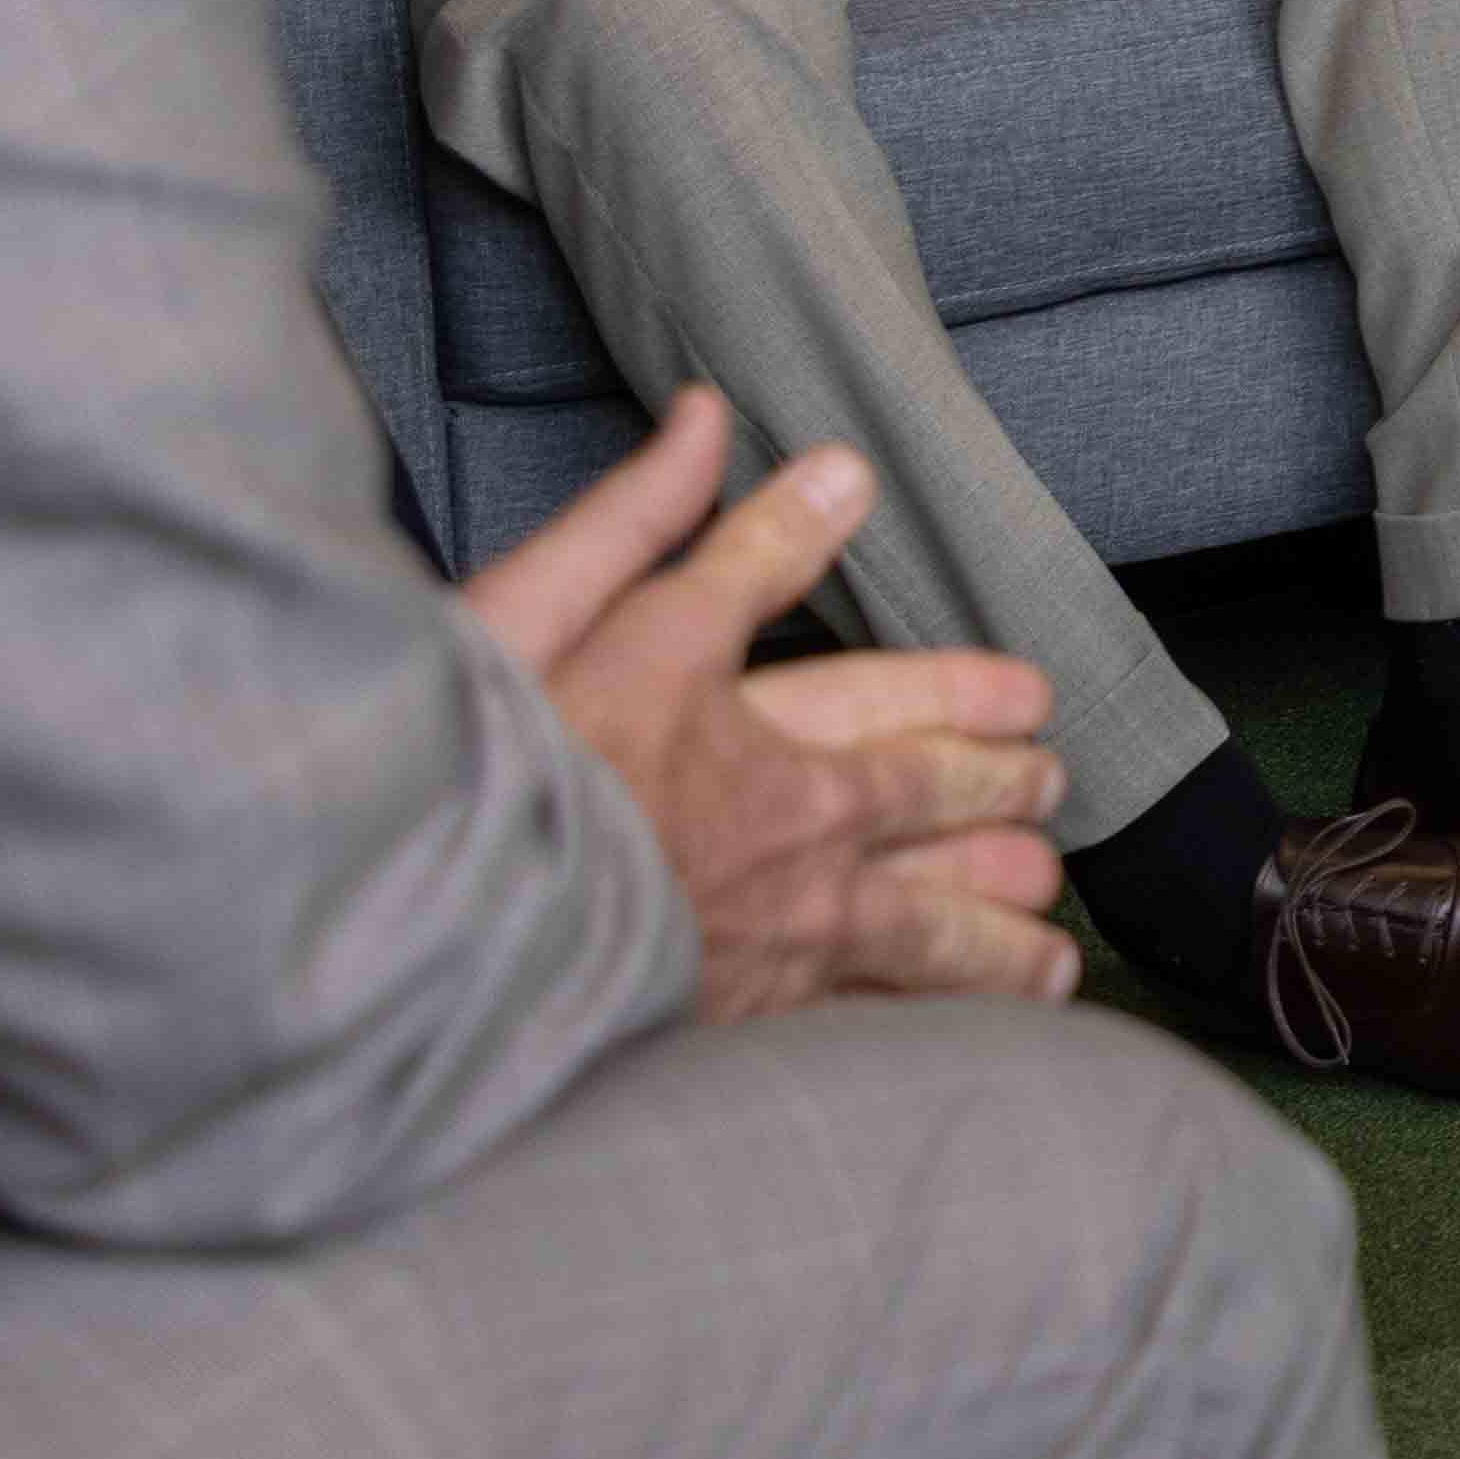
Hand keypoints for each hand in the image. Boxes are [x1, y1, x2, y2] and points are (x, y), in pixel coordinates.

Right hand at [463, 389, 1075, 1024]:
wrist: (408, 954)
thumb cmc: (466, 779)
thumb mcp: (546, 614)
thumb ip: (644, 522)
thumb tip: (714, 419)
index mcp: (761, 747)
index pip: (908, 710)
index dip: (975, 698)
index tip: (1033, 699)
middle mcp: (797, 857)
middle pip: (939, 818)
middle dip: (1006, 803)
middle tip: (1051, 795)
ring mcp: (779, 960)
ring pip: (933, 942)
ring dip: (1000, 938)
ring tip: (1044, 954)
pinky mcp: (741, 1039)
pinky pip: (876, 1030)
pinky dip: (933, 1027)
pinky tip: (959, 1039)